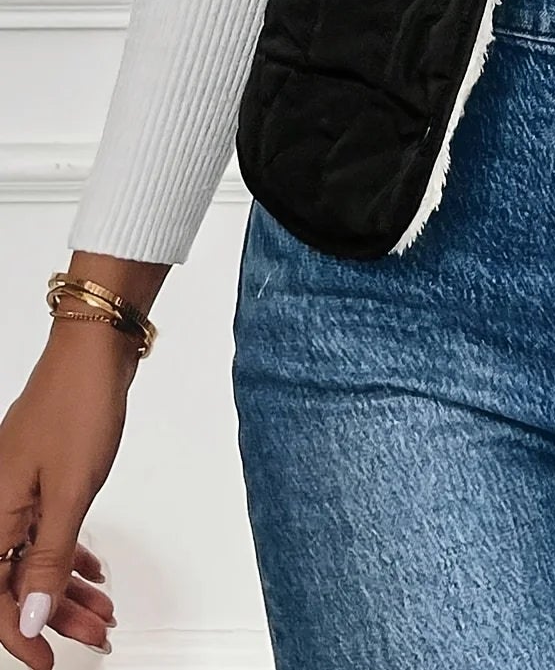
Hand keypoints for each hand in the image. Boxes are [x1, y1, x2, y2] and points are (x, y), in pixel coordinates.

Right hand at [0, 328, 133, 665]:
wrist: (93, 350)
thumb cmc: (77, 407)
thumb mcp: (68, 492)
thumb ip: (49, 558)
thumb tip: (29, 616)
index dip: (19, 634)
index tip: (48, 660)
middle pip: (16, 580)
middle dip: (55, 615)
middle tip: (95, 636)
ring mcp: (20, 490)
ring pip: (36, 557)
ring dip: (68, 588)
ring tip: (104, 613)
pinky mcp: (42, 477)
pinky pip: (49, 531)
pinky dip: (70, 555)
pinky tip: (94, 573)